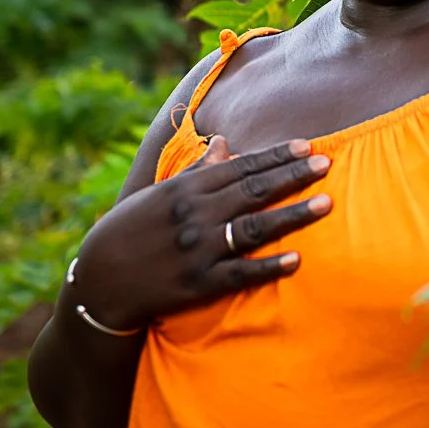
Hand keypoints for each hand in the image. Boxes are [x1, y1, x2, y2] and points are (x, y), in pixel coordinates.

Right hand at [70, 135, 331, 332]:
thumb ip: (197, 171)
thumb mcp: (160, 194)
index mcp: (185, 189)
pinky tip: (296, 259)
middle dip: (292, 176)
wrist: (101, 281)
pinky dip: (268, 265)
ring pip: (253, 228)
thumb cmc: (131, 231)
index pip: (239, 167)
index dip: (275, 156)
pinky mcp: (198, 284)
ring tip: (326, 203)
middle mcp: (194, 215)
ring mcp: (197, 250)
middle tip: (327, 163)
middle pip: (252, 191)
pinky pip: (240, 273)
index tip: (307, 146)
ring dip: (291, 214)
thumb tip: (225, 143)